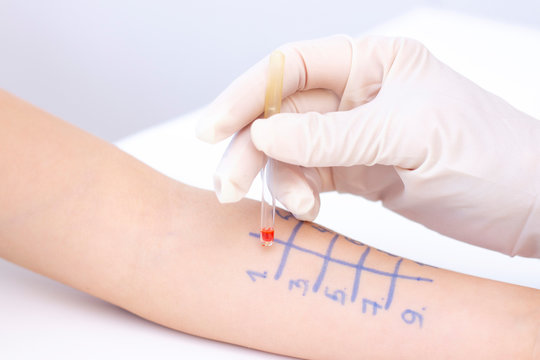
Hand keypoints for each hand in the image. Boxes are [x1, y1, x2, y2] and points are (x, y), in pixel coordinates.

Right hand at [196, 35, 539, 257]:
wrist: (527, 210)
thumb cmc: (491, 157)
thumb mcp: (409, 136)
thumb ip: (332, 136)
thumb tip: (264, 134)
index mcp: (373, 63)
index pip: (291, 67)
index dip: (246, 95)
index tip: (213, 127)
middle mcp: (357, 95)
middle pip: (280, 112)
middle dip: (250, 146)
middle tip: (229, 184)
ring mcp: (353, 136)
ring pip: (288, 151)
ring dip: (275, 178)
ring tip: (293, 207)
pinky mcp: (356, 172)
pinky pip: (308, 177)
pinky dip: (298, 193)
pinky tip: (307, 209)